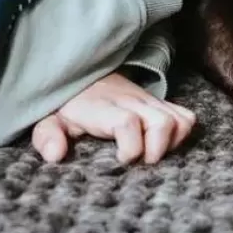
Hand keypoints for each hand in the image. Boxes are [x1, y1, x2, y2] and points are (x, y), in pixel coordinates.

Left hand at [31, 72, 196, 164]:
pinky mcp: (159, 102)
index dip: (130, 147)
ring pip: (180, 119)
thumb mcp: (49, 118)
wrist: (82, 70)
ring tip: (152, 154)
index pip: (127, 123)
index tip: (121, 160)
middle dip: (157, 150)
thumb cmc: (67, 102)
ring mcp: (148, 100)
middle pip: (163, 122)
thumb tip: (56, 155)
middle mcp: (131, 101)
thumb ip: (47, 136)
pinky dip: (181, 132)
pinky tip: (162, 144)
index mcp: (103, 108)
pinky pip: (185, 115)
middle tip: (141, 162)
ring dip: (172, 142)